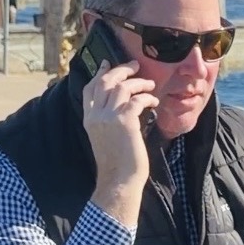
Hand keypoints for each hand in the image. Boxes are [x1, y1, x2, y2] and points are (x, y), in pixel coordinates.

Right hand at [81, 61, 158, 227]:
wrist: (119, 181)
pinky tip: (154, 101)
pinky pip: (136, 100)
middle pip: (105, 82)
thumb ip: (108, 122)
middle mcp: (96, 115)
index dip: (99, 73)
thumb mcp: (106, 138)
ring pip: (121, 87)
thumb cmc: (118, 165)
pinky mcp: (125, 121)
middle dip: (120, 70)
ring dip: (138, 82)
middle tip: (134, 65)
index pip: (90, 89)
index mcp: (89, 119)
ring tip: (150, 84)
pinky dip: (147, 97)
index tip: (107, 64)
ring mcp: (108, 117)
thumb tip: (125, 108)